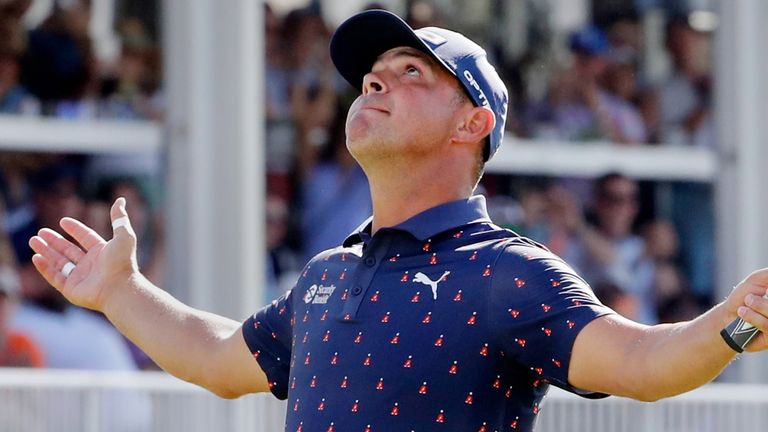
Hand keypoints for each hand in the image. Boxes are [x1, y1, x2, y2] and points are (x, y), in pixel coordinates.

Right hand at [28, 197, 138, 311]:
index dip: (75, 229)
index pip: (86, 237)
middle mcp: (91, 264)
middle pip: (69, 250)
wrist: (119, 289)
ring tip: (33, 240)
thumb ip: (119, 219)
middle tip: (41, 232)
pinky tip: (36, 257)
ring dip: (46, 251)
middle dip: (54, 241)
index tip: (63, 221)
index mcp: (102, 252)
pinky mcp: (71, 289)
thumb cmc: (122, 262)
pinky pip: (54, 277)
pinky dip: (44, 268)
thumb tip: (121, 199)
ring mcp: (80, 277)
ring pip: (59, 262)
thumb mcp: (124, 236)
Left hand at [722, 268, 767, 351]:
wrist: (727, 317)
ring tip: (744, 307)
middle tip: (748, 298)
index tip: (763, 290)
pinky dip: (753, 317)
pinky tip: (743, 313)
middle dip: (763, 301)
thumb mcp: (757, 280)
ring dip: (758, 306)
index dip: (767, 295)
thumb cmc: (743, 297)